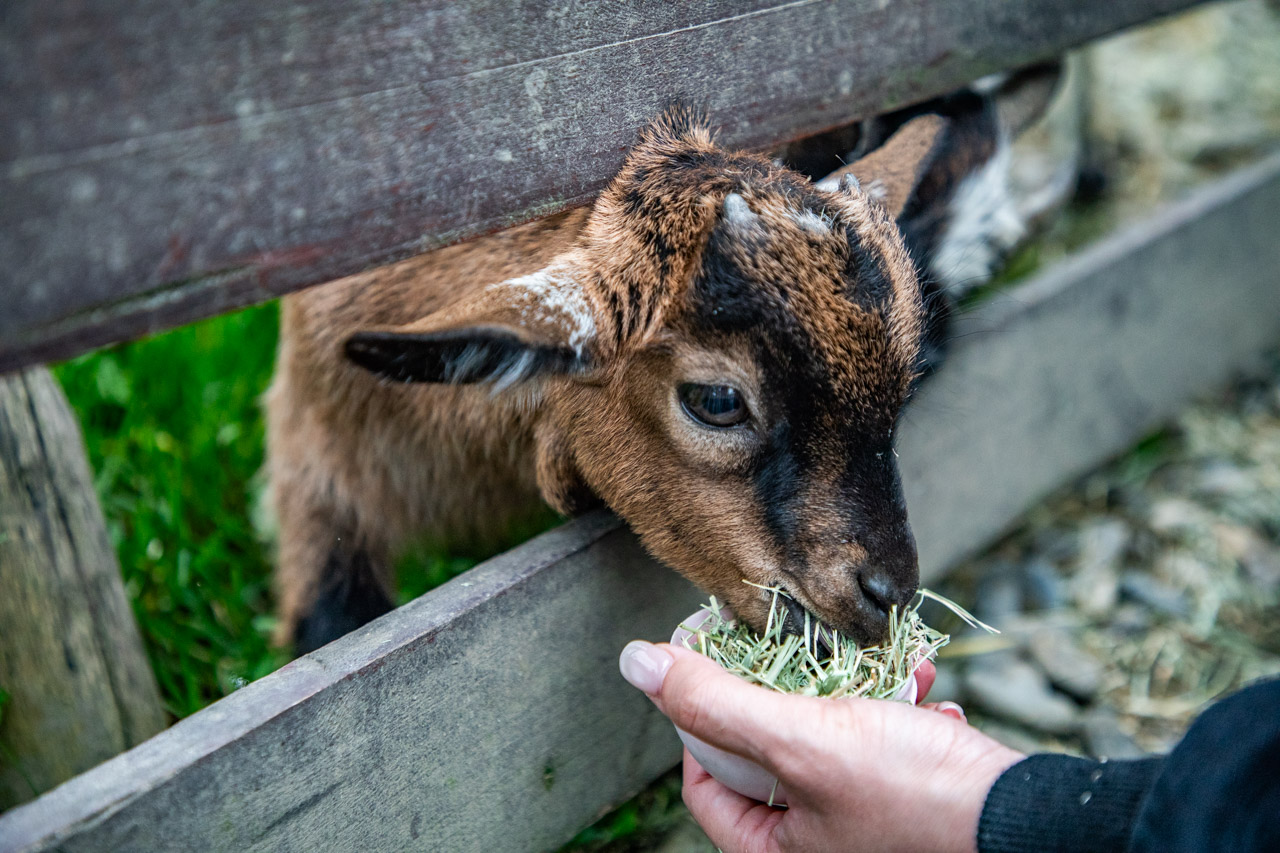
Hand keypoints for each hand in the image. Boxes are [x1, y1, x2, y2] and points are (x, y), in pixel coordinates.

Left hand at [619, 641, 1023, 852]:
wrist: (1026, 821)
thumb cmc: (913, 792)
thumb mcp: (803, 738)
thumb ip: (715, 700)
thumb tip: (636, 661)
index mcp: (772, 849)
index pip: (703, 774)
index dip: (702, 709)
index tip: (716, 651)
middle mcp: (813, 841)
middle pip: (768, 748)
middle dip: (793, 690)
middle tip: (802, 647)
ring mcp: (861, 821)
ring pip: (831, 736)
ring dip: (853, 690)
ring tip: (881, 665)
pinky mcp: (904, 799)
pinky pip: (883, 743)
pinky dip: (897, 708)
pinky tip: (923, 687)